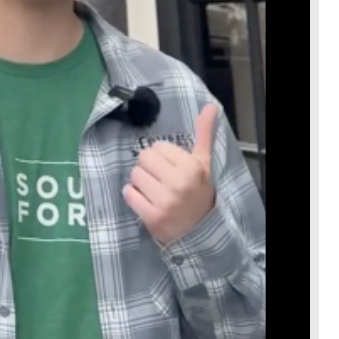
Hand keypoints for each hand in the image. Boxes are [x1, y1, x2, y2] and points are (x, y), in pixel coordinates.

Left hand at [123, 104, 218, 244]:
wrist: (201, 233)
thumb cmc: (199, 193)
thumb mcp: (204, 163)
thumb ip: (204, 134)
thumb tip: (210, 106)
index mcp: (191, 167)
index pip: (157, 147)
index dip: (162, 157)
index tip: (171, 168)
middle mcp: (177, 183)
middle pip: (143, 159)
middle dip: (149, 167)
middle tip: (160, 179)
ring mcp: (164, 202)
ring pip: (134, 175)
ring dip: (140, 182)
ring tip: (154, 191)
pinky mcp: (152, 218)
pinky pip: (128, 194)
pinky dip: (133, 196)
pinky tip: (145, 201)